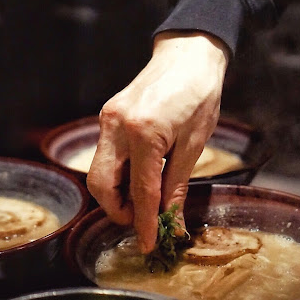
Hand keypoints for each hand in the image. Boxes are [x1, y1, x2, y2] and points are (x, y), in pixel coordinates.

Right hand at [87, 31, 228, 252]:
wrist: (189, 54)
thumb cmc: (200, 94)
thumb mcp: (195, 143)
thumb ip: (176, 185)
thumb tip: (170, 222)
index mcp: (144, 132)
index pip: (140, 191)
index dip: (144, 223)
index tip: (149, 246)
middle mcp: (117, 126)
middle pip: (101, 185)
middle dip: (118, 211)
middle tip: (143, 221)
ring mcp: (108, 119)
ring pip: (98, 172)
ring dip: (116, 193)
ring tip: (144, 200)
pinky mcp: (108, 116)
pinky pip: (105, 155)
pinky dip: (118, 174)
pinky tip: (138, 177)